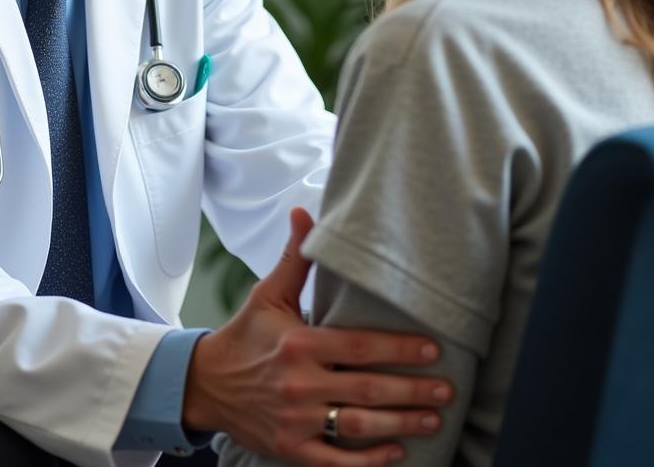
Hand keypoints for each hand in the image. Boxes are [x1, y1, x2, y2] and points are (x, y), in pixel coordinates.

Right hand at [183, 208, 452, 465]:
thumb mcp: (268, 294)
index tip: (433, 349)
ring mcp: (296, 420)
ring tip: (433, 418)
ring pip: (358, 426)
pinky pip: (337, 461)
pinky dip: (369, 461)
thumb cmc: (245, 335)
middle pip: (367, 389)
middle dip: (412, 390)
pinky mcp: (291, 448)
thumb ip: (294, 258)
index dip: (399, 349)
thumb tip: (304, 212)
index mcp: (298, 343)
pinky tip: (396, 453)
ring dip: (401, 424)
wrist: (206, 384)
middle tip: (446, 389)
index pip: (359, 347)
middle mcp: (299, 383)